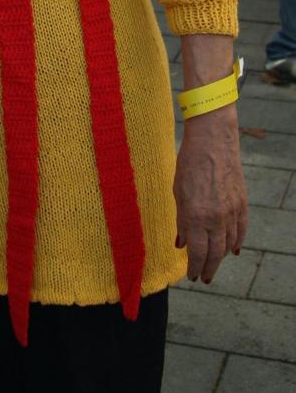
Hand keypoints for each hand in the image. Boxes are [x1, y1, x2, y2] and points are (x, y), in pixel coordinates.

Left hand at [173, 105, 247, 282]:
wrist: (214, 142)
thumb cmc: (189, 163)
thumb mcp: (178, 192)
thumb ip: (181, 220)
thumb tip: (181, 244)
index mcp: (195, 215)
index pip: (197, 253)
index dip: (194, 267)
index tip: (191, 276)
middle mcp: (215, 218)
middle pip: (214, 254)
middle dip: (207, 269)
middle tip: (203, 279)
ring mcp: (231, 212)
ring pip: (228, 245)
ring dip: (220, 258)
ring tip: (213, 266)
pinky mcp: (242, 204)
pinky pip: (240, 230)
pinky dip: (236, 242)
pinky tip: (232, 250)